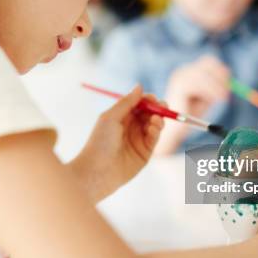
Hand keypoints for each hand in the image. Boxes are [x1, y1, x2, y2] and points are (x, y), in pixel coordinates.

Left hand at [70, 86, 164, 201]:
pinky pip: (155, 137)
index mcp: (121, 117)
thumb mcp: (111, 117)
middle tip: (161, 106)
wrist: (97, 171)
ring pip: (155, 124)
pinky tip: (154, 127)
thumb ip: (127, 102)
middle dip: (157, 108)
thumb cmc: (99, 142)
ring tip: (155, 119)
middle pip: (149, 113)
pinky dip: (157, 130)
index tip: (152, 98)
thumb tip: (140, 86)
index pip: (138, 104)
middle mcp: (131, 127)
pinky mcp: (145, 153)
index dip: (147, 100)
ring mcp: (138, 140)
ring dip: (158, 119)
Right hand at [156, 56, 229, 154]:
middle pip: (208, 63)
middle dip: (220, 75)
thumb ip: (215, 86)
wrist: (176, 128)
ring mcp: (181, 77)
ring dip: (217, 86)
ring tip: (223, 98)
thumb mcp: (207, 96)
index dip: (221, 69)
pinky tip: (216, 100)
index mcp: (189, 72)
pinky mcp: (180, 86)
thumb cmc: (191, 113)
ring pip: (205, 75)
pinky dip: (211, 91)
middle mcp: (183, 71)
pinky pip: (200, 84)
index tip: (230, 82)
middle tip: (228, 90)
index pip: (209, 61)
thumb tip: (229, 77)